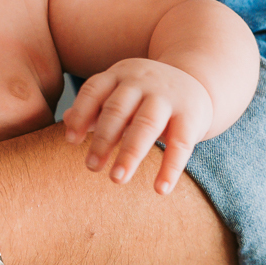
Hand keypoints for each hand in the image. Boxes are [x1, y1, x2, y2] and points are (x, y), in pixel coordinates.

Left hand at [61, 58, 213, 194]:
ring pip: (146, 125)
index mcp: (120, 75)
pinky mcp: (191, 115)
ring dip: (130, 153)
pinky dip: (170, 168)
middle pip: (118, 109)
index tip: (71, 141)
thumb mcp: (121, 94)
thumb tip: (67, 122)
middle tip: (91, 167)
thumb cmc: (147, 95)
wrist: (198, 81)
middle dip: (103, 139)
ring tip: (117, 179)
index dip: (81, 114)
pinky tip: (160, 190)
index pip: (94, 90)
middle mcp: (142, 82)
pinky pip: (181, 143)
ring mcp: (168, 97)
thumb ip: (95, 107)